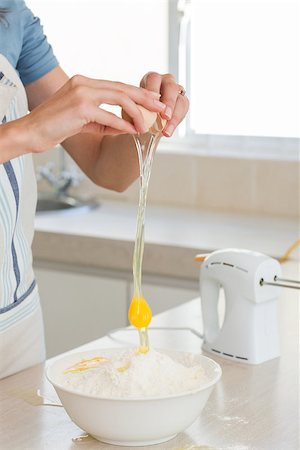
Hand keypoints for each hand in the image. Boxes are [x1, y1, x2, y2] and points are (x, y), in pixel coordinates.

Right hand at [24, 74, 165, 152]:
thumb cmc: (56, 127)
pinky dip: (122, 124)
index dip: (138, 93)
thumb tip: (126, 127)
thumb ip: (104, 121)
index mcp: (84, 83)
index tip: (154, 101)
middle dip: (146, 98)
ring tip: (148, 125)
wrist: (32, 132)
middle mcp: (84, 83)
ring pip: (120, 98)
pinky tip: (132, 131)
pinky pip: (109, 115)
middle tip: (162, 108)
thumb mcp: (85, 122)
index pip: (117, 86)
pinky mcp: (80, 107)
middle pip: (123, 88)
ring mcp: (82, 93)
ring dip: (137, 112)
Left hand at [140, 72, 188, 136]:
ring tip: (166, 131)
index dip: (153, 92)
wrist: (145, 120)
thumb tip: (134, 112)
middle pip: (171, 87)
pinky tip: (168, 131)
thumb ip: (136, 105)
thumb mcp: (134, 105)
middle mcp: (166, 82)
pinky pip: (183, 110)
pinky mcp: (182, 101)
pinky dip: (176, 122)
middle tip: (165, 116)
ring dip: (174, 116)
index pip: (154, 80)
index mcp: (152, 78)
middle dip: (168, 103)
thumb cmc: (138, 109)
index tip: (151, 105)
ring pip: (180, 99)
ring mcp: (177, 91)